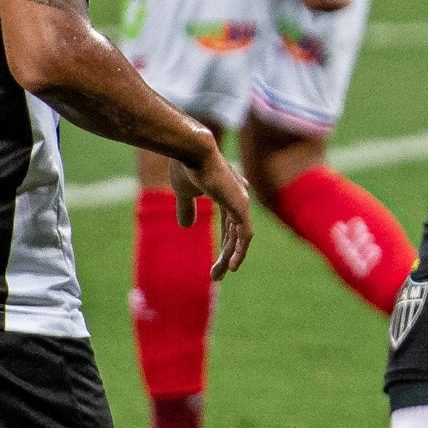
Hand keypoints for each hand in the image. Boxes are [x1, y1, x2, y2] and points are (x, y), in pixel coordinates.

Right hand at [172, 147, 253, 276]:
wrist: (192, 151)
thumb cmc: (186, 166)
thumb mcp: (183, 193)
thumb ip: (186, 208)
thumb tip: (186, 227)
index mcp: (227, 193)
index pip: (230, 224)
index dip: (226, 243)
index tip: (220, 261)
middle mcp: (238, 197)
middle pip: (235, 234)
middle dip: (226, 255)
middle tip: (217, 275)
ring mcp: (241, 202)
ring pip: (238, 238)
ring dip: (229, 258)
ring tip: (218, 275)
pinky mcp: (241, 206)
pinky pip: (244, 236)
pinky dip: (239, 252)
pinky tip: (231, 267)